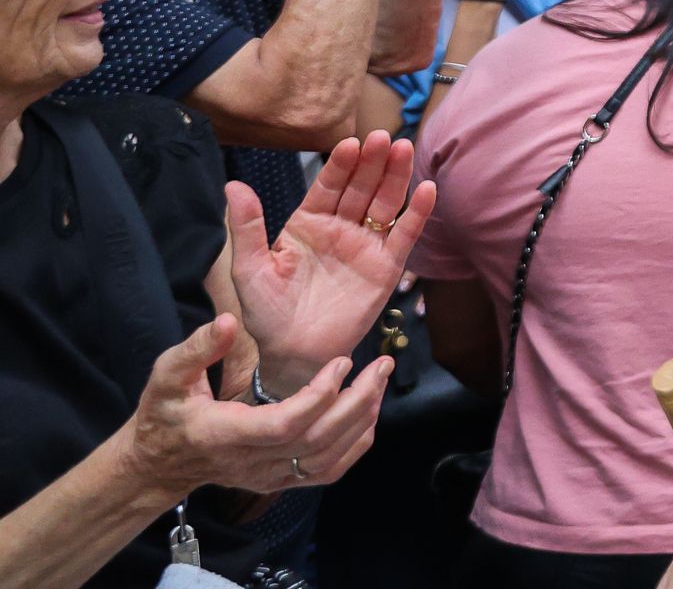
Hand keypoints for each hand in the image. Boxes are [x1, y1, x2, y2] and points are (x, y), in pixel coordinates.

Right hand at [122, 315, 390, 499]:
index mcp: (226, 435)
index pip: (285, 424)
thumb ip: (196, 349)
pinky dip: (356, 445)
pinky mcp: (279, 481)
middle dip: (358, 401)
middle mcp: (252, 462)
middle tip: (382, 364)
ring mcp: (268, 477)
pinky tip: (369, 414)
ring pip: (328, 458)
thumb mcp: (167, 375)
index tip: (343, 361)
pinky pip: (327, 471)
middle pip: (317, 441)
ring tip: (380, 380)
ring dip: (363, 419)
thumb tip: (227, 321)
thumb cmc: (164, 413)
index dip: (320, 395)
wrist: (159, 463)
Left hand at [226, 134, 434, 387]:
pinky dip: (418, 213)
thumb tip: (233, 184)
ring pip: (386, 204)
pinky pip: (405, 236)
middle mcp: (340, 228)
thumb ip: (248, 227)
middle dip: (373, 162)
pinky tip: (427, 189)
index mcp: (308, 223)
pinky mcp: (386, 267)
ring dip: (396, 177)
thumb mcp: (250, 268)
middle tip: (384, 138)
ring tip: (404, 150)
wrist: (294, 354)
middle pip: (362, 188)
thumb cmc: (267, 313)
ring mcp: (365, 246)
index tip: (350, 143)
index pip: (328, 186)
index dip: (340, 165)